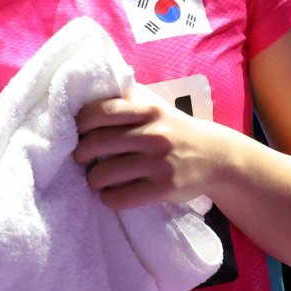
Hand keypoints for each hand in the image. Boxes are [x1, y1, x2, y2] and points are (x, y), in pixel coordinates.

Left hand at [72, 83, 222, 209]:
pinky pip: (124, 197)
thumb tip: (84, 92)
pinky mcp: (165, 187)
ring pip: (106, 172)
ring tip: (94, 177)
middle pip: (98, 143)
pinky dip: (108, 198)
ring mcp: (159, 162)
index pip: (101, 112)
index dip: (80, 123)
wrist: (215, 155)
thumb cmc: (172, 127)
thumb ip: (124, 97)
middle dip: (80, 152)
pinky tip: (108, 194)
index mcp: (146, 109)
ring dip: (92, 178)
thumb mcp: (153, 104)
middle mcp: (153, 133)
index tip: (75, 131)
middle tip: (79, 157)